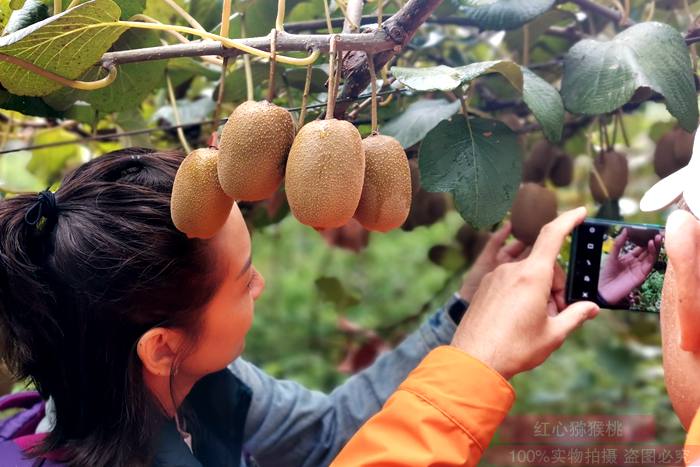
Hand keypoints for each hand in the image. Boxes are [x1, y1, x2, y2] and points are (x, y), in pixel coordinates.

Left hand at [451, 207, 599, 379]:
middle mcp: (511, 269)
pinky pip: (509, 282)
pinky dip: (521, 294)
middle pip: (543, 265)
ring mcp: (494, 276)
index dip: (568, 220)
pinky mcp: (484, 286)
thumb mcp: (553, 334)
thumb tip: (591, 308)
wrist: (473, 360)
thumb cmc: (515, 348)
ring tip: (537, 322)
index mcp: (531, 275)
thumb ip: (575, 316)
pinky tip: (520, 319)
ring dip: (538, 291)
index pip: (552, 235)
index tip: (581, 211)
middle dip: (556, 285)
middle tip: (558, 313)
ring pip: (526, 275)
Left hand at [598, 228, 662, 305]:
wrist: (603, 289)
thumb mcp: (612, 255)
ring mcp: (640, 268)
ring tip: (657, 237)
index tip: (649, 231)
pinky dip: (652, 254)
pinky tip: (652, 245)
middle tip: (658, 232)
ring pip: (651, 256)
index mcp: (629, 258)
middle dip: (653, 242)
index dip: (645, 239)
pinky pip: (650, 263)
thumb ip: (618, 243)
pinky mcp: (642, 274)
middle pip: (648, 251)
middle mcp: (636, 263)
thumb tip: (625, 230)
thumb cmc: (605, 273)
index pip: (640, 247)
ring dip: (655, 246)